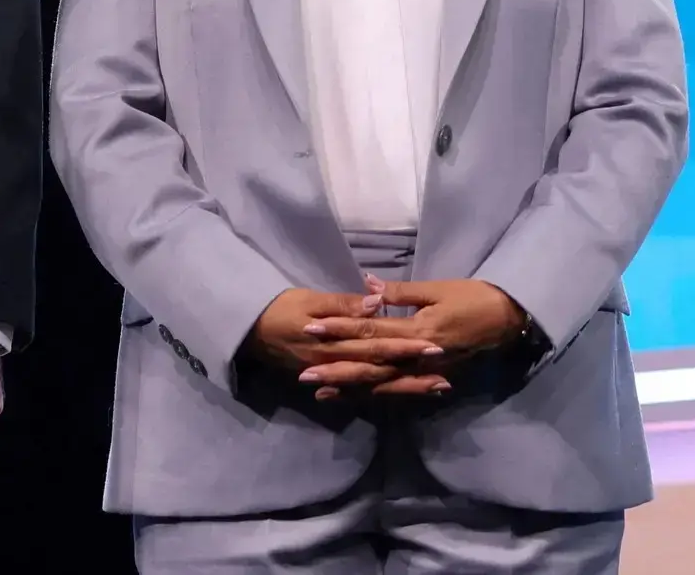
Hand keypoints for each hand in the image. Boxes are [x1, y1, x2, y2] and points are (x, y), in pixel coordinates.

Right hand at [243, 286, 446, 396]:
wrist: (248, 331)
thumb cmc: (279, 309)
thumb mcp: (308, 299)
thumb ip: (342, 304)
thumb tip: (376, 303)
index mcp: (334, 342)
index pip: (376, 344)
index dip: (405, 346)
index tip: (434, 346)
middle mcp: (337, 364)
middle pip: (381, 370)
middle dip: (413, 372)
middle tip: (446, 374)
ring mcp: (333, 376)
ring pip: (375, 385)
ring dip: (405, 387)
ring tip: (436, 388)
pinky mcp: (328, 380)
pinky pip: (359, 392)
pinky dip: (382, 394)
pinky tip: (402, 393)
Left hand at [297, 277, 527, 396]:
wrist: (507, 321)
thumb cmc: (472, 298)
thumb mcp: (436, 289)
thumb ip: (400, 292)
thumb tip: (367, 284)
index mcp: (418, 332)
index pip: (371, 332)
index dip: (340, 330)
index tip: (312, 329)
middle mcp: (418, 358)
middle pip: (371, 365)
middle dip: (337, 369)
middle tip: (304, 373)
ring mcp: (425, 372)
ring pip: (382, 384)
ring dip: (351, 388)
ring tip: (321, 392)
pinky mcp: (430, 378)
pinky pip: (399, 390)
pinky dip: (376, 395)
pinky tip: (355, 397)